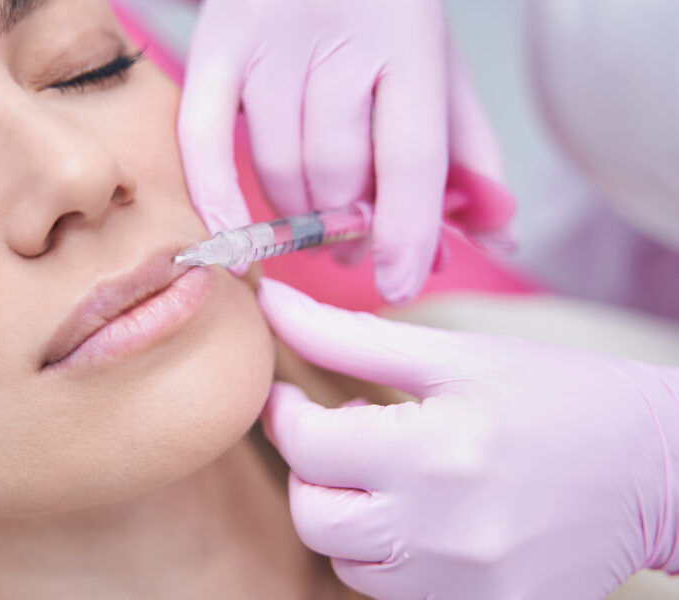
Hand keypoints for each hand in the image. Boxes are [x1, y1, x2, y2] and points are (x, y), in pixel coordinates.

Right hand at [179, 0, 515, 300]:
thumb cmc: (380, 6)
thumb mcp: (438, 62)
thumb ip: (469, 147)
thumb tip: (498, 234)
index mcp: (407, 34)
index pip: (411, 158)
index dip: (406, 234)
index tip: (400, 283)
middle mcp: (337, 35)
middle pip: (338, 170)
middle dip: (348, 227)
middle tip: (351, 242)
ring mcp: (268, 40)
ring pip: (280, 166)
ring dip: (298, 217)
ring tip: (315, 222)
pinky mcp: (213, 46)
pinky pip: (204, 142)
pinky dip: (217, 200)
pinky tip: (237, 243)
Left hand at [257, 278, 678, 598]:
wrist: (657, 468)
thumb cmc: (560, 396)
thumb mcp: (456, 354)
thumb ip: (350, 336)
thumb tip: (274, 304)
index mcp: (436, 452)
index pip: (307, 445)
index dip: (283, 413)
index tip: (289, 396)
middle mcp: (443, 533)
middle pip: (312, 517)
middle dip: (309, 469)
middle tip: (339, 434)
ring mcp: (462, 587)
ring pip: (345, 561)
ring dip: (345, 512)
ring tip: (387, 471)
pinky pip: (394, 592)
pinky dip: (386, 551)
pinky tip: (419, 511)